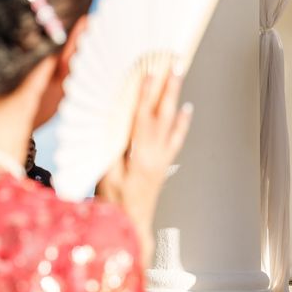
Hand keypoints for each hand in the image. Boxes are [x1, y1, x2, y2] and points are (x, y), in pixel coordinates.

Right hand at [97, 71, 192, 266]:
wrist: (131, 226)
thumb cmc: (114, 204)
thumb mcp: (104, 174)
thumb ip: (108, 147)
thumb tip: (110, 120)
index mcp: (140, 155)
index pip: (143, 117)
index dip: (146, 94)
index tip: (150, 73)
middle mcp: (156, 154)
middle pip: (164, 113)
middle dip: (170, 87)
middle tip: (176, 65)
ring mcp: (163, 158)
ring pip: (173, 121)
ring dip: (176, 98)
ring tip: (180, 78)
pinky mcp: (164, 163)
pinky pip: (177, 137)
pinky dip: (182, 121)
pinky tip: (186, 109)